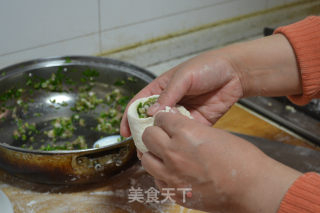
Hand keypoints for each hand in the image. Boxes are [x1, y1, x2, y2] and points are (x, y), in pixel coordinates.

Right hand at [120, 53, 242, 137]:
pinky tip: (175, 147)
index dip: (129, 117)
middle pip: (152, 120)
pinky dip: (179, 140)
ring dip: (161, 139)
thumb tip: (151, 114)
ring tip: (155, 151)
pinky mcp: (198, 122)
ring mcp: (183, 114)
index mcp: (162, 89)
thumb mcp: (183, 77)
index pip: (140, 103)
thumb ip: (167, 95)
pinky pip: (185, 133)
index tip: (124, 132)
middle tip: (140, 148)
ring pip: (167, 129)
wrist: (235, 72)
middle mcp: (170, 102)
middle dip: (145, 133)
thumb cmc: (207, 67)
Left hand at [141, 111, 300, 212]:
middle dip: (155, 133)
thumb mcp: (213, 133)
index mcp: (185, 132)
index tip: (167, 121)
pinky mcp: (174, 192)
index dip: (164, 118)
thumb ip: (189, 130)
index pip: (160, 118)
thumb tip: (176, 130)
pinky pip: (155, 178)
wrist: (251, 187)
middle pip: (148, 136)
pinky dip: (160, 173)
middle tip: (163, 135)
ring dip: (153, 153)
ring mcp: (171, 174)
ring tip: (165, 154)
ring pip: (145, 158)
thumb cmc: (240, 159)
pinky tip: (172, 171)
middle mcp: (173, 152)